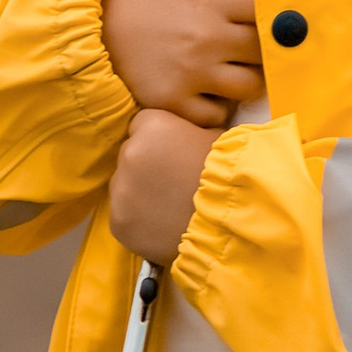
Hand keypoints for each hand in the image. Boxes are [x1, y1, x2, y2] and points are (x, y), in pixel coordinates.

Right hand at [101, 0, 262, 128]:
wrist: (90, 39)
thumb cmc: (139, 2)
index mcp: (211, 2)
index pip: (267, 8)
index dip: (276, 15)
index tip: (273, 17)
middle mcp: (206, 38)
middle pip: (266, 52)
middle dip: (263, 51)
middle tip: (248, 47)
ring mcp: (193, 74)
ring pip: (249, 85)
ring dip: (243, 80)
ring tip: (227, 70)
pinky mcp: (177, 103)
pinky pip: (218, 114)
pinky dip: (216, 108)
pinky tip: (204, 92)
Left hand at [109, 108, 214, 262]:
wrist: (232, 223)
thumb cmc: (229, 175)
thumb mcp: (214, 135)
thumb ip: (188, 130)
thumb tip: (182, 133)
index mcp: (152, 127)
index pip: (141, 125)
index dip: (159, 140)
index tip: (176, 154)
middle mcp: (129, 154)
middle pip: (130, 156)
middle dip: (147, 167)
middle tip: (174, 184)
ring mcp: (121, 191)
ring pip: (125, 188)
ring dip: (140, 195)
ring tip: (170, 209)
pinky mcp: (119, 223)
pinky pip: (125, 218)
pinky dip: (139, 222)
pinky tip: (163, 226)